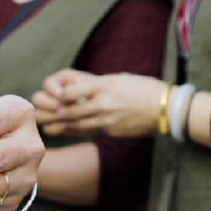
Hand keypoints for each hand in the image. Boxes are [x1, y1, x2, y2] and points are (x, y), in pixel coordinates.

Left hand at [34, 69, 166, 142]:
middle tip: (43, 114)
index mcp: (106, 85)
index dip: (59, 94)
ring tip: (48, 126)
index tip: (54, 95)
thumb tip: (78, 88)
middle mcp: (104, 103)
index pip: (72, 91)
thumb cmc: (145, 88)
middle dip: (54, 113)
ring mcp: (108, 120)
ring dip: (60, 125)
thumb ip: (97, 84)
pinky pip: (89, 132)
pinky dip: (75, 131)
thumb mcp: (120, 79)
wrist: (166, 108)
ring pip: (77, 125)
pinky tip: (66, 131)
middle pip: (70, 111)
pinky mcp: (112, 131)